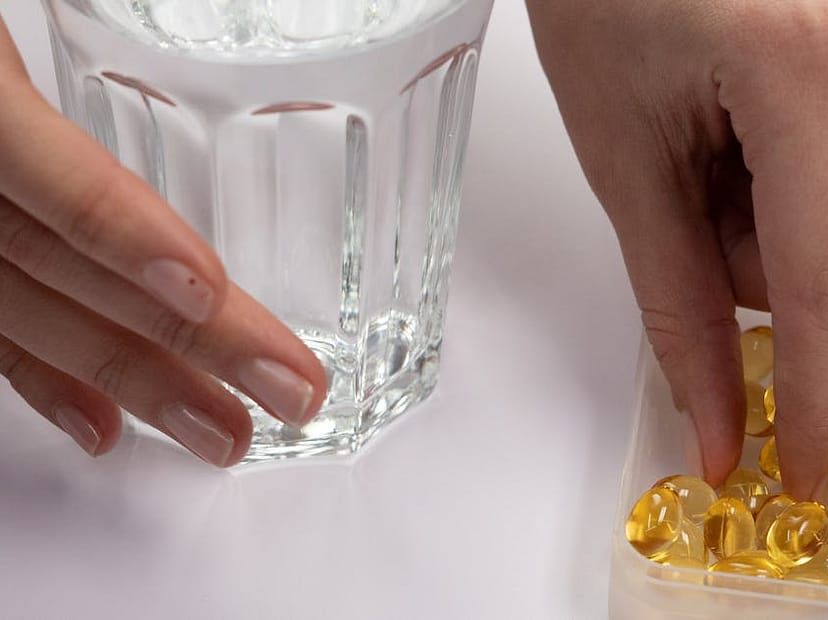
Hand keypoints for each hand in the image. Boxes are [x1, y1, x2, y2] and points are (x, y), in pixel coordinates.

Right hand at [0, 18, 326, 465]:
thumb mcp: (23, 13)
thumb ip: (78, 31)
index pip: (39, 171)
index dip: (119, 232)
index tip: (207, 290)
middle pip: (64, 270)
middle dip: (180, 343)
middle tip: (286, 396)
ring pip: (35, 315)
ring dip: (134, 384)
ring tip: (225, 437)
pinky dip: (46, 382)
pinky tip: (106, 427)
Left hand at [527, 0, 827, 496]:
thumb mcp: (623, 153)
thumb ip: (675, 295)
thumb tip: (718, 416)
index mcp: (801, 55)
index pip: (825, 279)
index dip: (817, 394)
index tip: (809, 465)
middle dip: (772, 267)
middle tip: (699, 187)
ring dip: (799, 215)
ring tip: (728, 131)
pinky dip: (825, 166)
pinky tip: (768, 106)